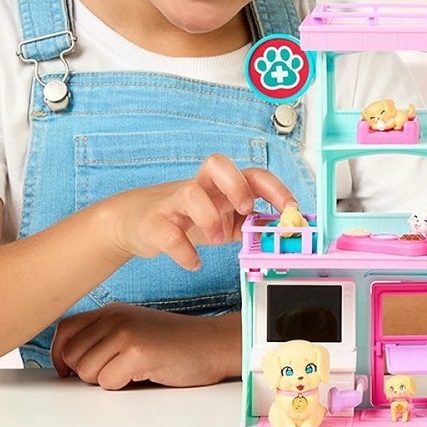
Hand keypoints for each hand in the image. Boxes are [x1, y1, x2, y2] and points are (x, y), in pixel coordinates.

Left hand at [51, 304, 239, 388]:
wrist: (215, 343)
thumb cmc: (177, 344)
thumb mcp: (136, 330)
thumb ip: (104, 338)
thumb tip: (67, 365)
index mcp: (113, 311)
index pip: (65, 331)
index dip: (61, 355)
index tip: (69, 371)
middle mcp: (116, 317)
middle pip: (71, 356)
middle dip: (88, 372)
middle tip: (117, 370)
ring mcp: (126, 333)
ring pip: (86, 372)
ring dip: (107, 380)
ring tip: (134, 370)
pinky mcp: (137, 352)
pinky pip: (108, 382)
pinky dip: (124, 386)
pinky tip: (145, 373)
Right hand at [110, 154, 294, 269]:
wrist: (136, 221)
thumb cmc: (189, 217)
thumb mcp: (225, 218)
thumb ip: (251, 223)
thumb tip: (281, 231)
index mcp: (222, 185)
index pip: (252, 174)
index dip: (275, 188)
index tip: (291, 208)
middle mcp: (200, 186)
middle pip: (217, 163)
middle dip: (236, 185)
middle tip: (245, 209)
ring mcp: (173, 202)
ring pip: (189, 193)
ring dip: (208, 218)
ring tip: (215, 238)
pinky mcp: (153, 222)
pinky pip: (167, 233)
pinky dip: (184, 252)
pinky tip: (193, 262)